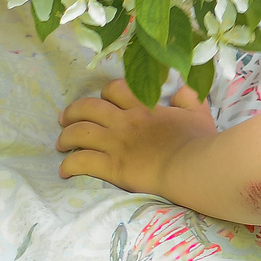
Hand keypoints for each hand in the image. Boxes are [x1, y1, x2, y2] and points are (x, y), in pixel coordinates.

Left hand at [57, 79, 215, 196]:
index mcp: (143, 108)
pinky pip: (82, 162)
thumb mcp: (199, 113)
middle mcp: (124, 122)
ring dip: (66, 137)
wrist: (194, 166)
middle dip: (73, 112)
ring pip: (79, 133)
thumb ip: (189, 98)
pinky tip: (64, 171)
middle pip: (88, 108)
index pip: (115, 90)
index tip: (102, 100)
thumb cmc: (199, 141)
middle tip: (64, 118)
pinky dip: (69, 165)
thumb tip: (180, 91)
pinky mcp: (112, 167)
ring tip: (61, 143)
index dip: (104, 93)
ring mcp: (116, 144)